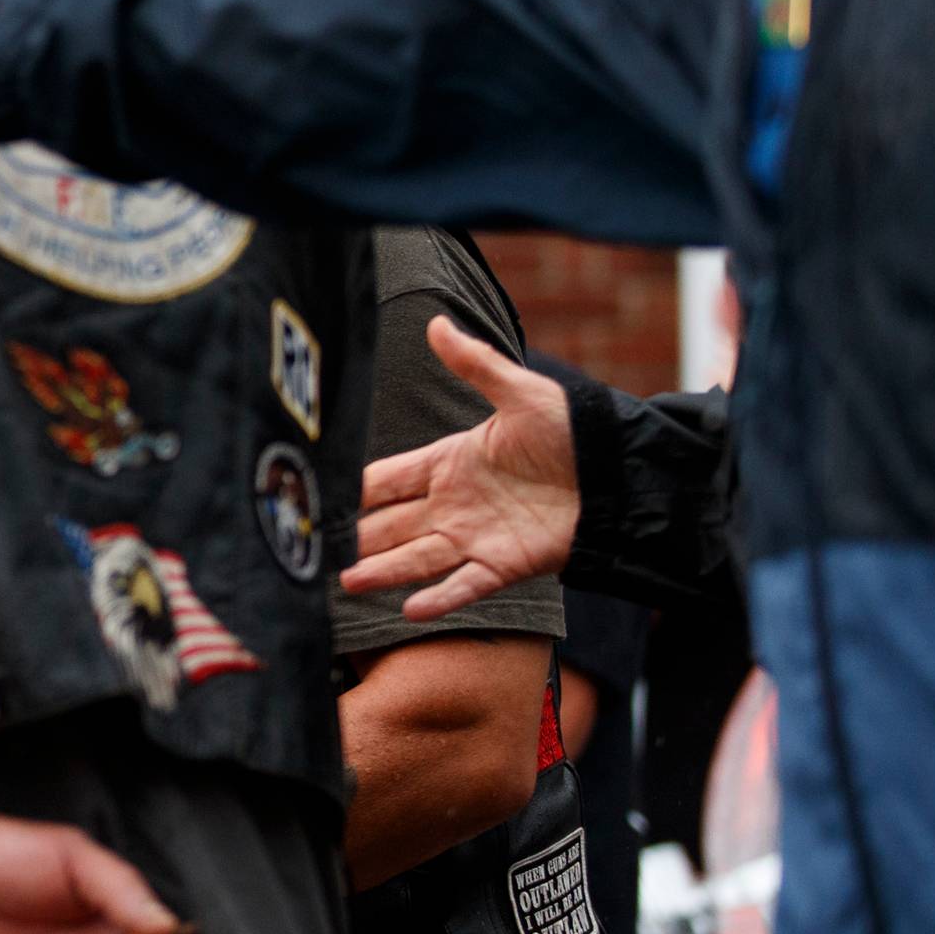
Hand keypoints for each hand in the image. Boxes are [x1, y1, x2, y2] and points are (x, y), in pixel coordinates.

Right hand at [343, 315, 578, 620]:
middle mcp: (453, 504)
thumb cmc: (570, 430)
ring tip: (349, 582)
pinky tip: (410, 609)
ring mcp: (476, 537)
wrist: (617, 472)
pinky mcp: (505, 564)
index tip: (319, 498)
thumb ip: (476, 365)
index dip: (356, 490)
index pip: (388, 479)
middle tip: (317, 551)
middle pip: (392, 525)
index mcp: (449, 461)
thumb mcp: (520, 393)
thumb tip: (436, 324)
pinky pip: (466, 585)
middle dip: (357, 539)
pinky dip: (440, 598)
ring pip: (418, 558)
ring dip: (384, 571)